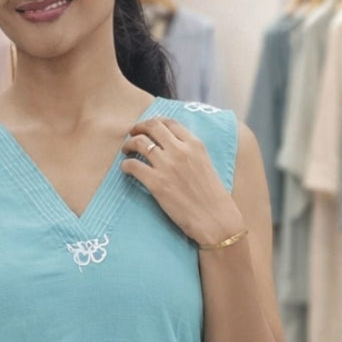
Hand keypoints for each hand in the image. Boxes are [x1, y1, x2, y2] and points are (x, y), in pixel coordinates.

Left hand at [120, 116, 244, 245]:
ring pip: (139, 142)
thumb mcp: (205, 164)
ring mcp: (167, 165)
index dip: (154, 123)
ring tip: (126, 151)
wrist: (214, 219)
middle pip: (152, 126)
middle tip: (132, 135)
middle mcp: (180, 150)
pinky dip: (126, 165)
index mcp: (194, 144)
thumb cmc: (212, 197)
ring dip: (129, 144)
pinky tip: (126, 170)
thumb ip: (191, 153)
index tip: (147, 128)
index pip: (169, 123)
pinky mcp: (156, 183)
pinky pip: (133, 165)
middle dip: (139, 128)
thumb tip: (173, 148)